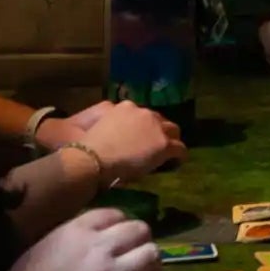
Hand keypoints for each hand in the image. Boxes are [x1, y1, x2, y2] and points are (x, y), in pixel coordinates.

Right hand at [0, 208, 160, 270]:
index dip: (120, 226)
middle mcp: (100, 249)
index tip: (118, 239)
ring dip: (149, 263)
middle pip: (140, 231)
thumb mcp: (42, 249)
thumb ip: (72, 238)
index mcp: (76, 232)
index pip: (115, 214)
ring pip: (152, 256)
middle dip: (139, 241)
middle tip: (134, 256)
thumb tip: (97, 236)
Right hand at [68, 101, 182, 183]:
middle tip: (156, 145)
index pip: (143, 115)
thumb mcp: (103, 129)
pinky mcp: (164, 143)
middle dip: (160, 131)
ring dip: (170, 141)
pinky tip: (175, 163)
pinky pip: (179, 149)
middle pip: (160, 120)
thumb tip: (124, 140)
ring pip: (173, 131)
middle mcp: (144, 112)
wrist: (93, 159)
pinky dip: (179, 156)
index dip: (145, 127)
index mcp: (126, 107)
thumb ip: (117, 128)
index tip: (142, 138)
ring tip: (167, 154)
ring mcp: (156, 127)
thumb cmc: (90, 149)